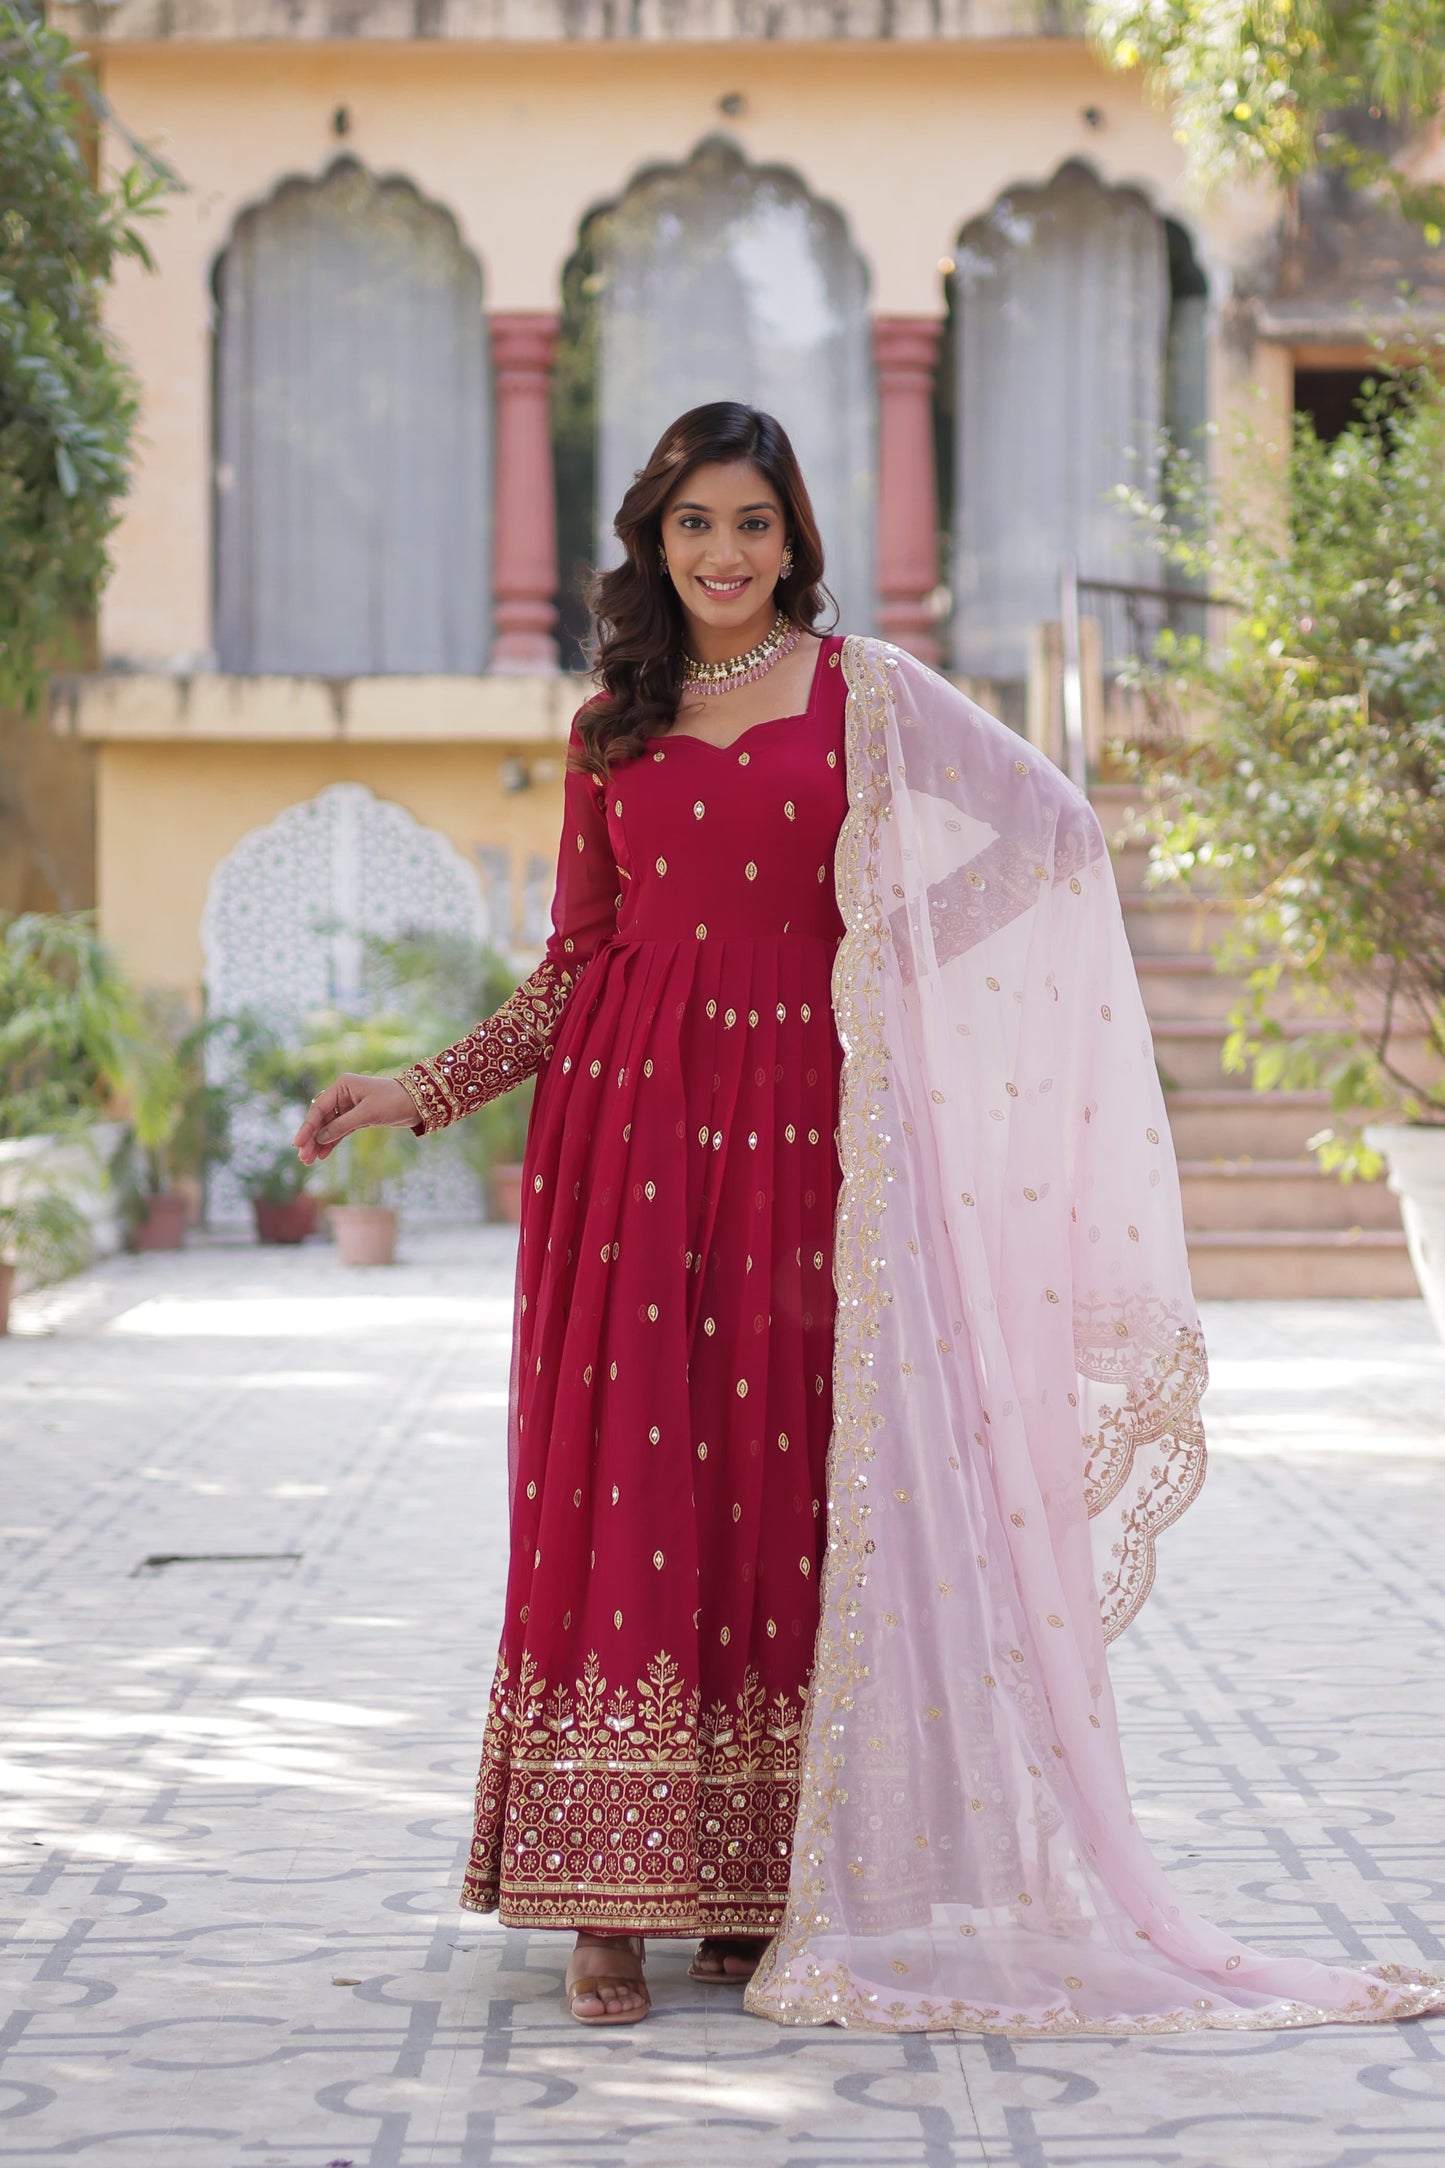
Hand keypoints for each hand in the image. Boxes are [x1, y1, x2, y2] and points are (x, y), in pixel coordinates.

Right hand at [293, 1074, 418, 1165]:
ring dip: (320, 1143)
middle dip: (311, 1138)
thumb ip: (342, 1125)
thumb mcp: (367, 1114)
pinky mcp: (357, 1116)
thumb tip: (320, 1138)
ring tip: (309, 1161)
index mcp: (342, 1085)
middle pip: (321, 1119)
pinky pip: (340, 1130)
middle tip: (303, 1158)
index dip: (307, 1128)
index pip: (319, 1109)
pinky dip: (332, 1142)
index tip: (297, 1144)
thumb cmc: (393, 1101)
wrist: (418, 1102)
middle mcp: (343, 1094)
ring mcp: (349, 1105)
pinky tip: (323, 1155)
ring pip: (329, 1127)